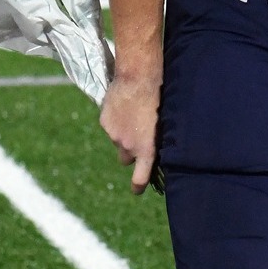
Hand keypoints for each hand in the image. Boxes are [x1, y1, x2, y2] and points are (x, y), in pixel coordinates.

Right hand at [100, 74, 160, 194]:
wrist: (138, 78)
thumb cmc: (158, 99)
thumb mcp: (163, 124)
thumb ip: (154, 140)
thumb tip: (154, 147)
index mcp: (145, 150)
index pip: (140, 178)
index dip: (138, 186)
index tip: (137, 190)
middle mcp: (127, 147)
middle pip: (125, 158)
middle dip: (130, 152)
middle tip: (137, 136)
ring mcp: (114, 135)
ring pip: (117, 139)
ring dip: (123, 132)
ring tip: (132, 113)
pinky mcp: (105, 121)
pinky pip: (109, 125)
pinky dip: (115, 119)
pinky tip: (123, 105)